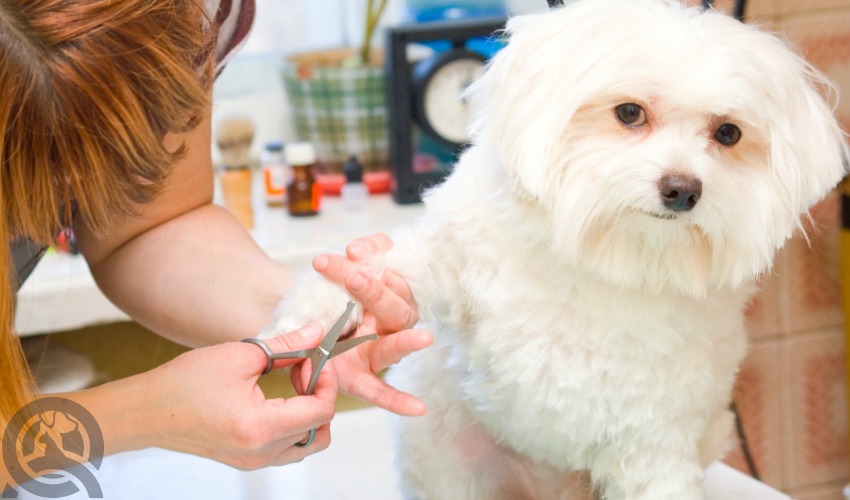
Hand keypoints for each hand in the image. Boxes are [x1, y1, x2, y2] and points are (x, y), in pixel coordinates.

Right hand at [145, 323, 337, 468]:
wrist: (146, 411)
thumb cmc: (183, 384)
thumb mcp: (240, 355)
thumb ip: (286, 346)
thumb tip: (316, 334)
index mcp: (261, 428)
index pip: (321, 411)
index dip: (327, 381)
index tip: (315, 358)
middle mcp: (261, 453)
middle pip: (321, 430)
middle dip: (322, 395)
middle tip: (305, 368)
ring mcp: (254, 461)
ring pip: (308, 443)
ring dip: (312, 412)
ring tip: (294, 383)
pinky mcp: (247, 459)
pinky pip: (288, 448)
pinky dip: (296, 424)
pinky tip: (281, 398)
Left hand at [311, 233, 432, 415]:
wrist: (295, 320)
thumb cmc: (328, 294)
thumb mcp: (342, 269)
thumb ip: (357, 256)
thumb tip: (356, 252)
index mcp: (388, 295)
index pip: (390, 273)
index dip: (375, 259)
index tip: (350, 252)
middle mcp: (387, 324)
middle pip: (395, 307)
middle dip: (377, 292)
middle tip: (356, 277)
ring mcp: (375, 352)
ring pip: (393, 346)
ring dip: (407, 343)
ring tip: (423, 340)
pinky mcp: (359, 376)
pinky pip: (379, 390)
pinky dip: (397, 400)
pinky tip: (418, 409)